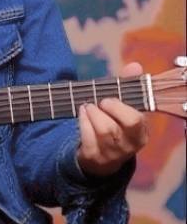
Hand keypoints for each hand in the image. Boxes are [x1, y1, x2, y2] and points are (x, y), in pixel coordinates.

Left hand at [76, 62, 148, 177]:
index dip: (120, 107)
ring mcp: (111, 154)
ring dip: (92, 113)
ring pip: (104, 131)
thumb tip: (135, 66)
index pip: (136, 120)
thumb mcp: (123, 107)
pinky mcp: (94, 158)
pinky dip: (83, 122)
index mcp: (141, 133)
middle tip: (99, 102)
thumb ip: (128, 85)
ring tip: (88, 106)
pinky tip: (82, 113)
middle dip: (107, 109)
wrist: (102, 157)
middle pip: (119, 125)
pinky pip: (88, 138)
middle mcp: (129, 146)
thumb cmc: (114, 124)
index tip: (108, 99)